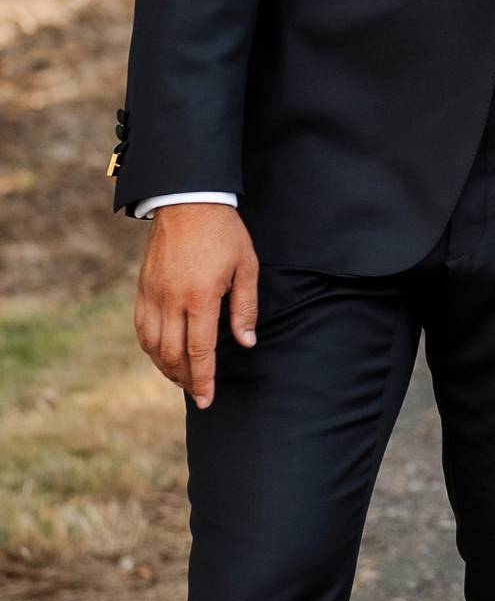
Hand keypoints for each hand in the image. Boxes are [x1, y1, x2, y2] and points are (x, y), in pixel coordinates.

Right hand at [135, 204, 259, 408]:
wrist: (186, 201)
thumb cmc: (223, 233)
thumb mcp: (246, 266)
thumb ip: (245, 308)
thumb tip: (246, 342)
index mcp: (200, 297)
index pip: (200, 350)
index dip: (203, 379)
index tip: (207, 399)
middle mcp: (171, 300)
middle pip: (172, 354)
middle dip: (185, 379)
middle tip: (197, 394)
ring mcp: (152, 294)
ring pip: (152, 345)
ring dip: (165, 367)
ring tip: (182, 378)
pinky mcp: (142, 288)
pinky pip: (141, 327)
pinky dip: (150, 347)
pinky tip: (162, 354)